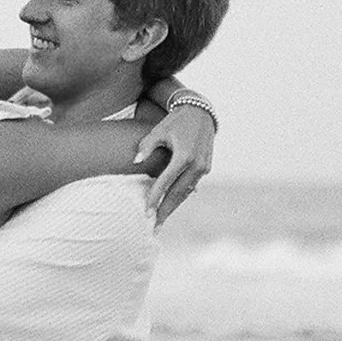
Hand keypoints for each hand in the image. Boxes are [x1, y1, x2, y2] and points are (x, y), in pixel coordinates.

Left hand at [135, 101, 215, 224]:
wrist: (200, 113)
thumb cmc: (174, 122)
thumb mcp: (158, 130)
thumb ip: (146, 146)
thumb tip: (135, 162)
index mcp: (183, 155)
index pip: (166, 182)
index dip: (155, 198)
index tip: (146, 213)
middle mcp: (196, 164)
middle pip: (178, 194)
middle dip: (165, 211)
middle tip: (154, 227)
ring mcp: (203, 167)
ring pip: (186, 192)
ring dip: (174, 206)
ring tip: (161, 220)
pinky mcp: (206, 167)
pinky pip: (191, 186)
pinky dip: (181, 196)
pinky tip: (171, 206)